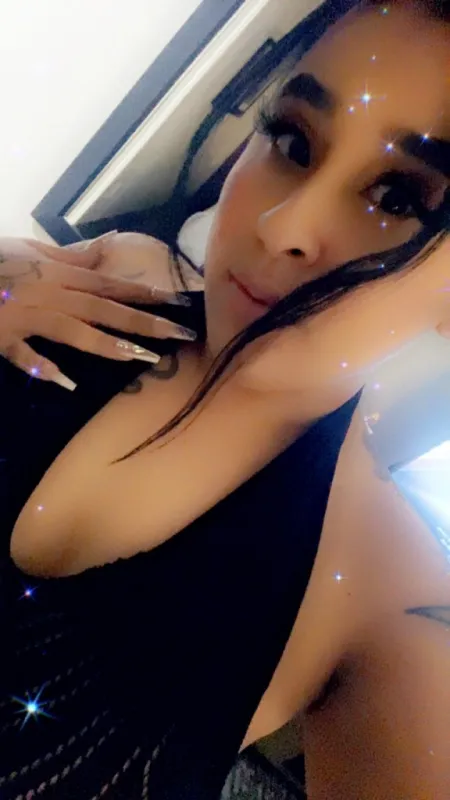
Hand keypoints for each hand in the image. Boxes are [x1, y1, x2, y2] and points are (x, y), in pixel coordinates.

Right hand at [0, 233, 196, 390]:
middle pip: (104, 308)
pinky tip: (67, 383)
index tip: (179, 303)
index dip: (146, 293)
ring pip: (72, 330)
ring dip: (106, 344)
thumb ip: (70, 256)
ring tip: (139, 358)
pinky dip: (42, 366)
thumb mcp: (31, 251)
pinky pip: (23, 353)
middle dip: (144, 322)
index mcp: (59, 274)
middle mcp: (51, 295)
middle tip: (180, 335)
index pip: (111, 284)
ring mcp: (28, 316)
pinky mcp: (3, 335)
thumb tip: (105, 247)